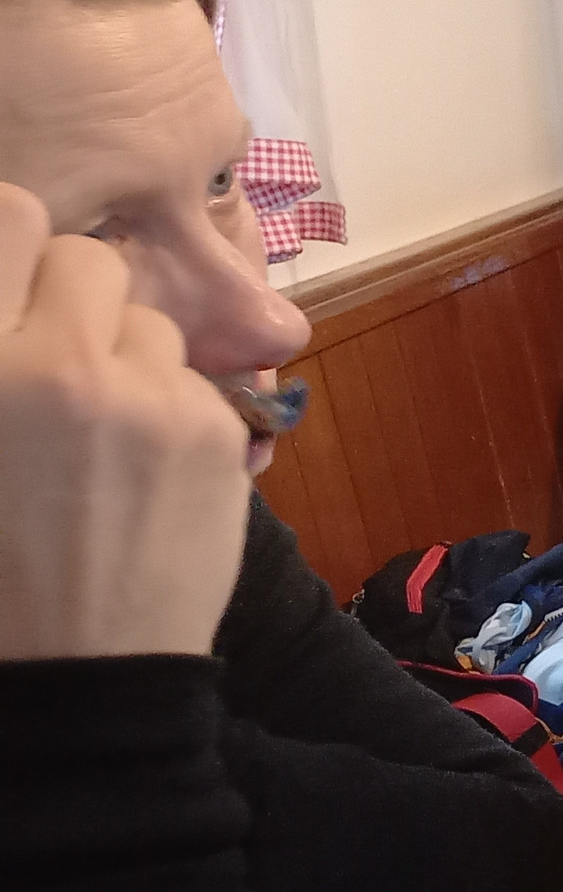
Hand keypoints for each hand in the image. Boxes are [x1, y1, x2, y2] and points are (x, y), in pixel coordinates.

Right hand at [0, 186, 251, 661]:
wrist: (70, 678)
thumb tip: (12, 310)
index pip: (10, 213)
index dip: (13, 243)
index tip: (12, 276)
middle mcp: (53, 364)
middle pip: (88, 257)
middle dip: (71, 300)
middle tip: (53, 362)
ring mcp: (142, 395)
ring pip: (149, 322)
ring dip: (124, 359)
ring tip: (94, 439)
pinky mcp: (214, 432)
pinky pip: (191, 383)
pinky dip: (170, 415)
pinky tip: (140, 480)